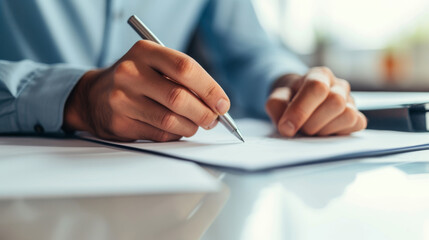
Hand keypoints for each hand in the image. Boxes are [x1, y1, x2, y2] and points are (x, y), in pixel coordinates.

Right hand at [63, 40, 229, 140]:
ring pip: (171, 120)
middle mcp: (130, 73)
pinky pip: (159, 135)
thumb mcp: (155, 65)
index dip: (209, 88)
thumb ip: (184, 79)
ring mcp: (122, 99)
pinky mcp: (119, 123)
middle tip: (212, 119)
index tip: (223, 104)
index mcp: (145, 51)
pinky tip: (175, 129)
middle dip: (204, 113)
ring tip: (195, 125)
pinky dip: (175, 135)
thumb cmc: (136, 79)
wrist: (93, 95)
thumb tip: (217, 104)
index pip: (185, 68)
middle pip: (179, 97)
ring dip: (191, 127)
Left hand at [265, 67, 366, 136]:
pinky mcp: (357, 116)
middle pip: (336, 102)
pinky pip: (357, 124)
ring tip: (312, 129)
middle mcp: (338, 84)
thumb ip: (277, 107)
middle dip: (313, 122)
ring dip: (325, 129)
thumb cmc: (289, 100)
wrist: (298, 102)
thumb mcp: (276, 99)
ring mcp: (351, 100)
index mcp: (318, 75)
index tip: (287, 127)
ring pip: (348, 115)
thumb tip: (288, 128)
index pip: (316, 88)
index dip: (301, 110)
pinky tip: (324, 131)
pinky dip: (339, 132)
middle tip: (300, 128)